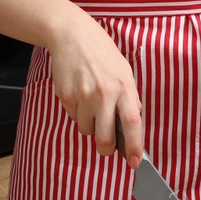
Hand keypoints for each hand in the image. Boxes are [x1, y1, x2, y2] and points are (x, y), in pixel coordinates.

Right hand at [46, 12, 143, 168]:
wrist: (74, 37)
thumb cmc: (104, 55)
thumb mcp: (125, 72)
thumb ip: (130, 97)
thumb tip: (133, 123)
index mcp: (124, 87)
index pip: (133, 122)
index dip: (135, 145)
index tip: (135, 162)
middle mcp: (104, 93)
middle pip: (105, 136)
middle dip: (106, 149)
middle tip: (107, 149)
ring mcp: (83, 95)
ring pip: (86, 129)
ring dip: (89, 125)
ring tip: (92, 104)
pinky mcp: (66, 96)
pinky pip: (73, 117)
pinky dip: (77, 113)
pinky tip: (80, 94)